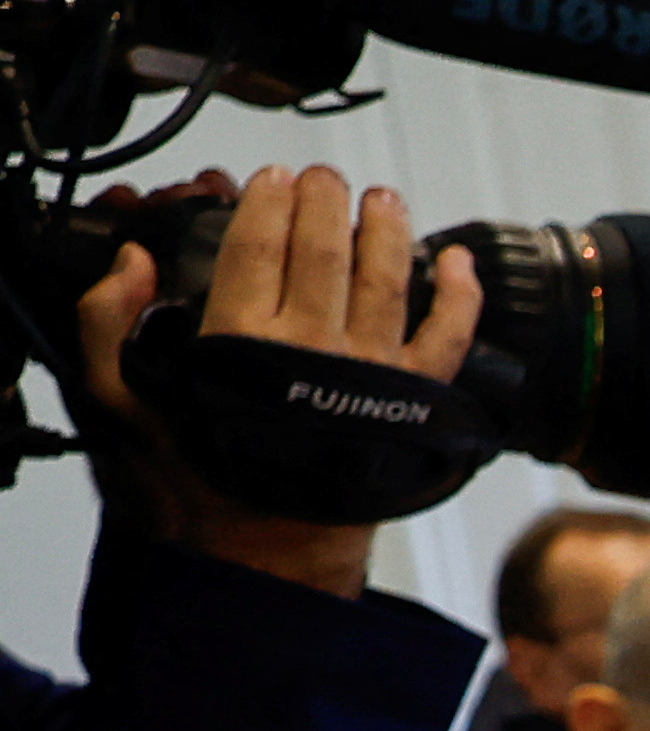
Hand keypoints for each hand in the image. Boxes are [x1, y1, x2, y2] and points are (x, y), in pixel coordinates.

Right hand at [74, 166, 483, 597]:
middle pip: (324, 248)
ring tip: (382, 200)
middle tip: (327, 179)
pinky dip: (459, 295)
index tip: (274, 178)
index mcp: (239, 341)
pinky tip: (455, 261)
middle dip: (327, 200)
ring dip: (387, 229)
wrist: (265, 551)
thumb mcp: (122, 402)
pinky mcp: (413, 400)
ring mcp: (369, 371)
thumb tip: (132, 261)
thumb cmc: (197, 476)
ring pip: (386, 277)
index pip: (256, 243)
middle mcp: (310, 347)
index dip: (267, 200)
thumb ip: (109, 325)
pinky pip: (449, 336)